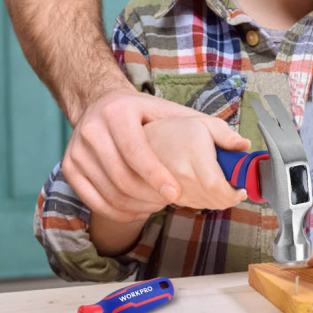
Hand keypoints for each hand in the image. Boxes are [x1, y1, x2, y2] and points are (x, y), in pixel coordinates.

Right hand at [62, 89, 248, 221]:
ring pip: (108, 191)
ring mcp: (77, 150)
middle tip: (172, 202)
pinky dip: (119, 210)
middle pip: (121, 176)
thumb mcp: (175, 112)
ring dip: (137, 205)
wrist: (101, 103)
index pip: (137, 150)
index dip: (156, 175)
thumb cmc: (145, 112)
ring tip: (159, 204)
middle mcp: (92, 129)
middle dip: (150, 195)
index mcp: (119, 112)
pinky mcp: (70, 167)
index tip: (175, 193)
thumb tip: (243, 145)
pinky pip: (94, 200)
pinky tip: (140, 208)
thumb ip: (211, 128)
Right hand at [144, 116, 250, 210]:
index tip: (242, 191)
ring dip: (216, 201)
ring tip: (223, 189)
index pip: (215, 185)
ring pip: (201, 204)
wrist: (146, 138)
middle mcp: (181, 172)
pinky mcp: (165, 194)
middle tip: (236, 192)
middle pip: (210, 198)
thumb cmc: (178, 130)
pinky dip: (203, 201)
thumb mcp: (206, 124)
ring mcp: (170, 186)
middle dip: (228, 199)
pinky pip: (190, 205)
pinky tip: (207, 190)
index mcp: (194, 153)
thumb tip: (245, 145)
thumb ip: (228, 135)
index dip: (231, 194)